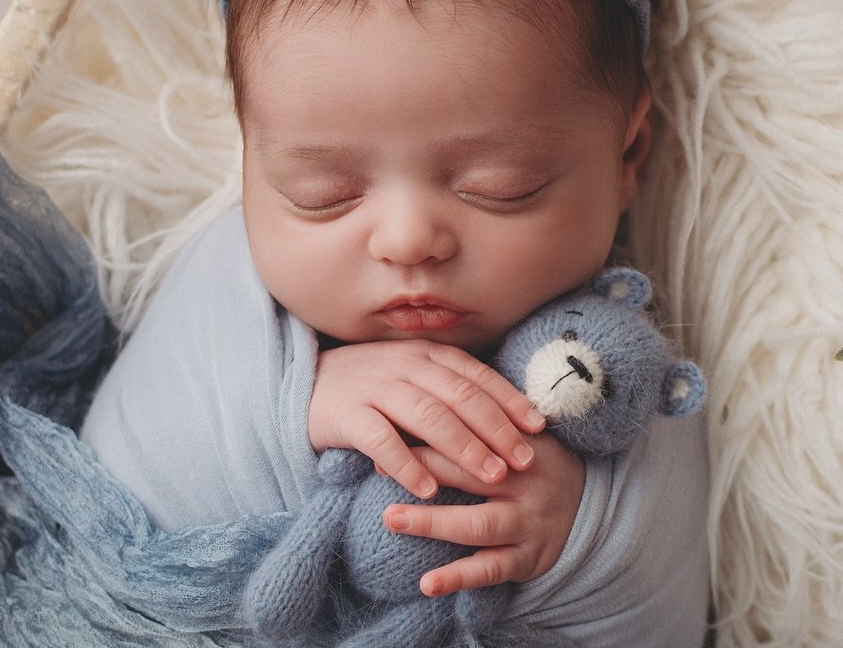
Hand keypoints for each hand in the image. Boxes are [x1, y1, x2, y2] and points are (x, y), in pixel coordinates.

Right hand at [309, 339, 546, 499]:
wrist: (303, 386)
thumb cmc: (370, 387)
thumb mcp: (413, 376)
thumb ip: (450, 388)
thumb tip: (506, 414)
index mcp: (426, 354)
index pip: (476, 375)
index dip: (510, 400)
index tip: (539, 427)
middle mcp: (404, 365)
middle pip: (459, 395)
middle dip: (496, 428)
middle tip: (523, 459)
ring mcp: (374, 387)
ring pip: (428, 415)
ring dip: (463, 446)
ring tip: (490, 474)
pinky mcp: (346, 414)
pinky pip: (381, 440)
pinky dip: (407, 464)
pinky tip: (428, 489)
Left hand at [381, 433, 584, 596]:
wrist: (590, 505)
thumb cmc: (538, 463)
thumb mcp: (519, 433)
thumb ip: (481, 421)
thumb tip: (421, 403)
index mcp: (521, 445)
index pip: (473, 432)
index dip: (433, 429)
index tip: (392, 425)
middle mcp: (526, 484)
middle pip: (472, 472)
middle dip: (425, 468)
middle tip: (377, 465)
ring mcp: (528, 524)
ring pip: (479, 524)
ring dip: (433, 523)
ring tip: (391, 519)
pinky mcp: (527, 559)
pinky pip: (491, 569)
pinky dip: (459, 577)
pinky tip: (428, 583)